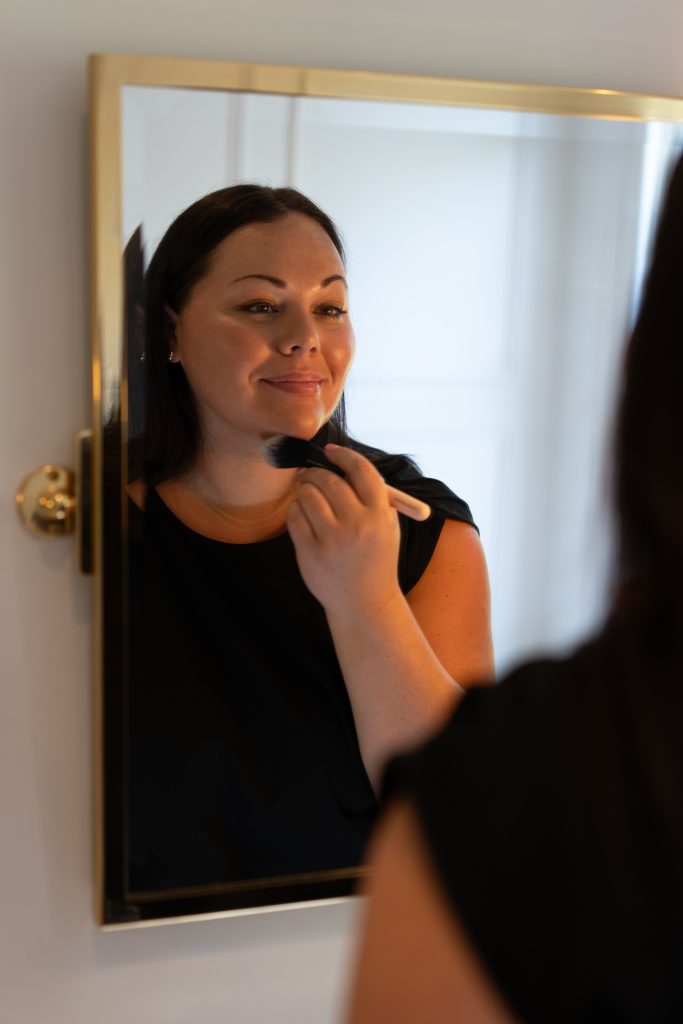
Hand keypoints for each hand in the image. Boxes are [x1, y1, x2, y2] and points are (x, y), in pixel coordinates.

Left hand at [286, 445, 401, 618]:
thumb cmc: (375, 559)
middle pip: (329, 480)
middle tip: (311, 476)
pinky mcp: (310, 553)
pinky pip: (294, 517)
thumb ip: (371, 495)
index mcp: (379, 514)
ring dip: (304, 491)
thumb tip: (343, 465)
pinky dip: (295, 511)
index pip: (361, 470)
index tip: (331, 452)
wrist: (365, 603)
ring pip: (307, 495)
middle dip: (316, 473)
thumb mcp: (387, 526)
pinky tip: (303, 518)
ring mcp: (332, 540)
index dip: (343, 455)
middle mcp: (357, 524)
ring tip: (308, 499)